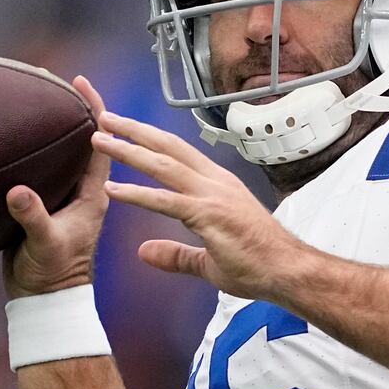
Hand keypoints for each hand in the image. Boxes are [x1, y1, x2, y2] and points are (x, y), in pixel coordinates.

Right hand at [4, 76, 111, 298]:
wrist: (44, 300)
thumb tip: (18, 191)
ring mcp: (63, 197)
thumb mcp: (43, 244)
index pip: (102, 143)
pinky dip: (32, 148)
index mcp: (93, 194)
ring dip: (52, 125)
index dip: (94, 110)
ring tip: (32, 96)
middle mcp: (82, 190)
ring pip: (62, 152)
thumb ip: (33, 217)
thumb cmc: (52, 276)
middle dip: (71, 108)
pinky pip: (42, 167)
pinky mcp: (45, 205)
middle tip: (51, 79)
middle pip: (84, 140)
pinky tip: (14, 136)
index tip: (81, 82)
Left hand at [92, 109, 313, 300]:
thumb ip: (176, 255)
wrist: (289, 272)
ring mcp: (213, 197)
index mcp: (217, 185)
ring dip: (129, 150)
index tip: (124, 128)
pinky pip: (167, 202)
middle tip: (103, 117)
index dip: (150, 138)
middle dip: (134, 130)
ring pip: (164, 166)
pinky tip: (113, 190)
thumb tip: (144, 251)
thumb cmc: (259, 264)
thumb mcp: (209, 260)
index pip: (178, 153)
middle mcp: (215, 183)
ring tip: (99, 139)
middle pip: (168, 147)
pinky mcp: (210, 216)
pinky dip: (138, 193)